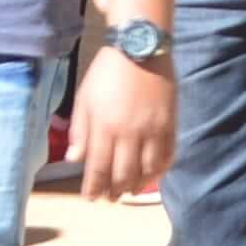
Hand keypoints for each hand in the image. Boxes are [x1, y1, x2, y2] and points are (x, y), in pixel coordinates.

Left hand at [72, 43, 177, 199]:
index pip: (98, 168)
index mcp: (104, 126)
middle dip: (114, 190)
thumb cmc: (107, 72)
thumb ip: (80, 130)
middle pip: (123, 174)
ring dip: (136, 185)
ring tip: (129, 191)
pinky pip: (168, 155)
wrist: (140, 47)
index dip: (93, 187)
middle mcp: (129, 133)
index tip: (90, 198)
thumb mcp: (84, 98)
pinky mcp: (170, 124)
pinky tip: (152, 175)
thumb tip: (74, 158)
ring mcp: (153, 130)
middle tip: (109, 198)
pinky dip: (160, 170)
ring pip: (147, 170)